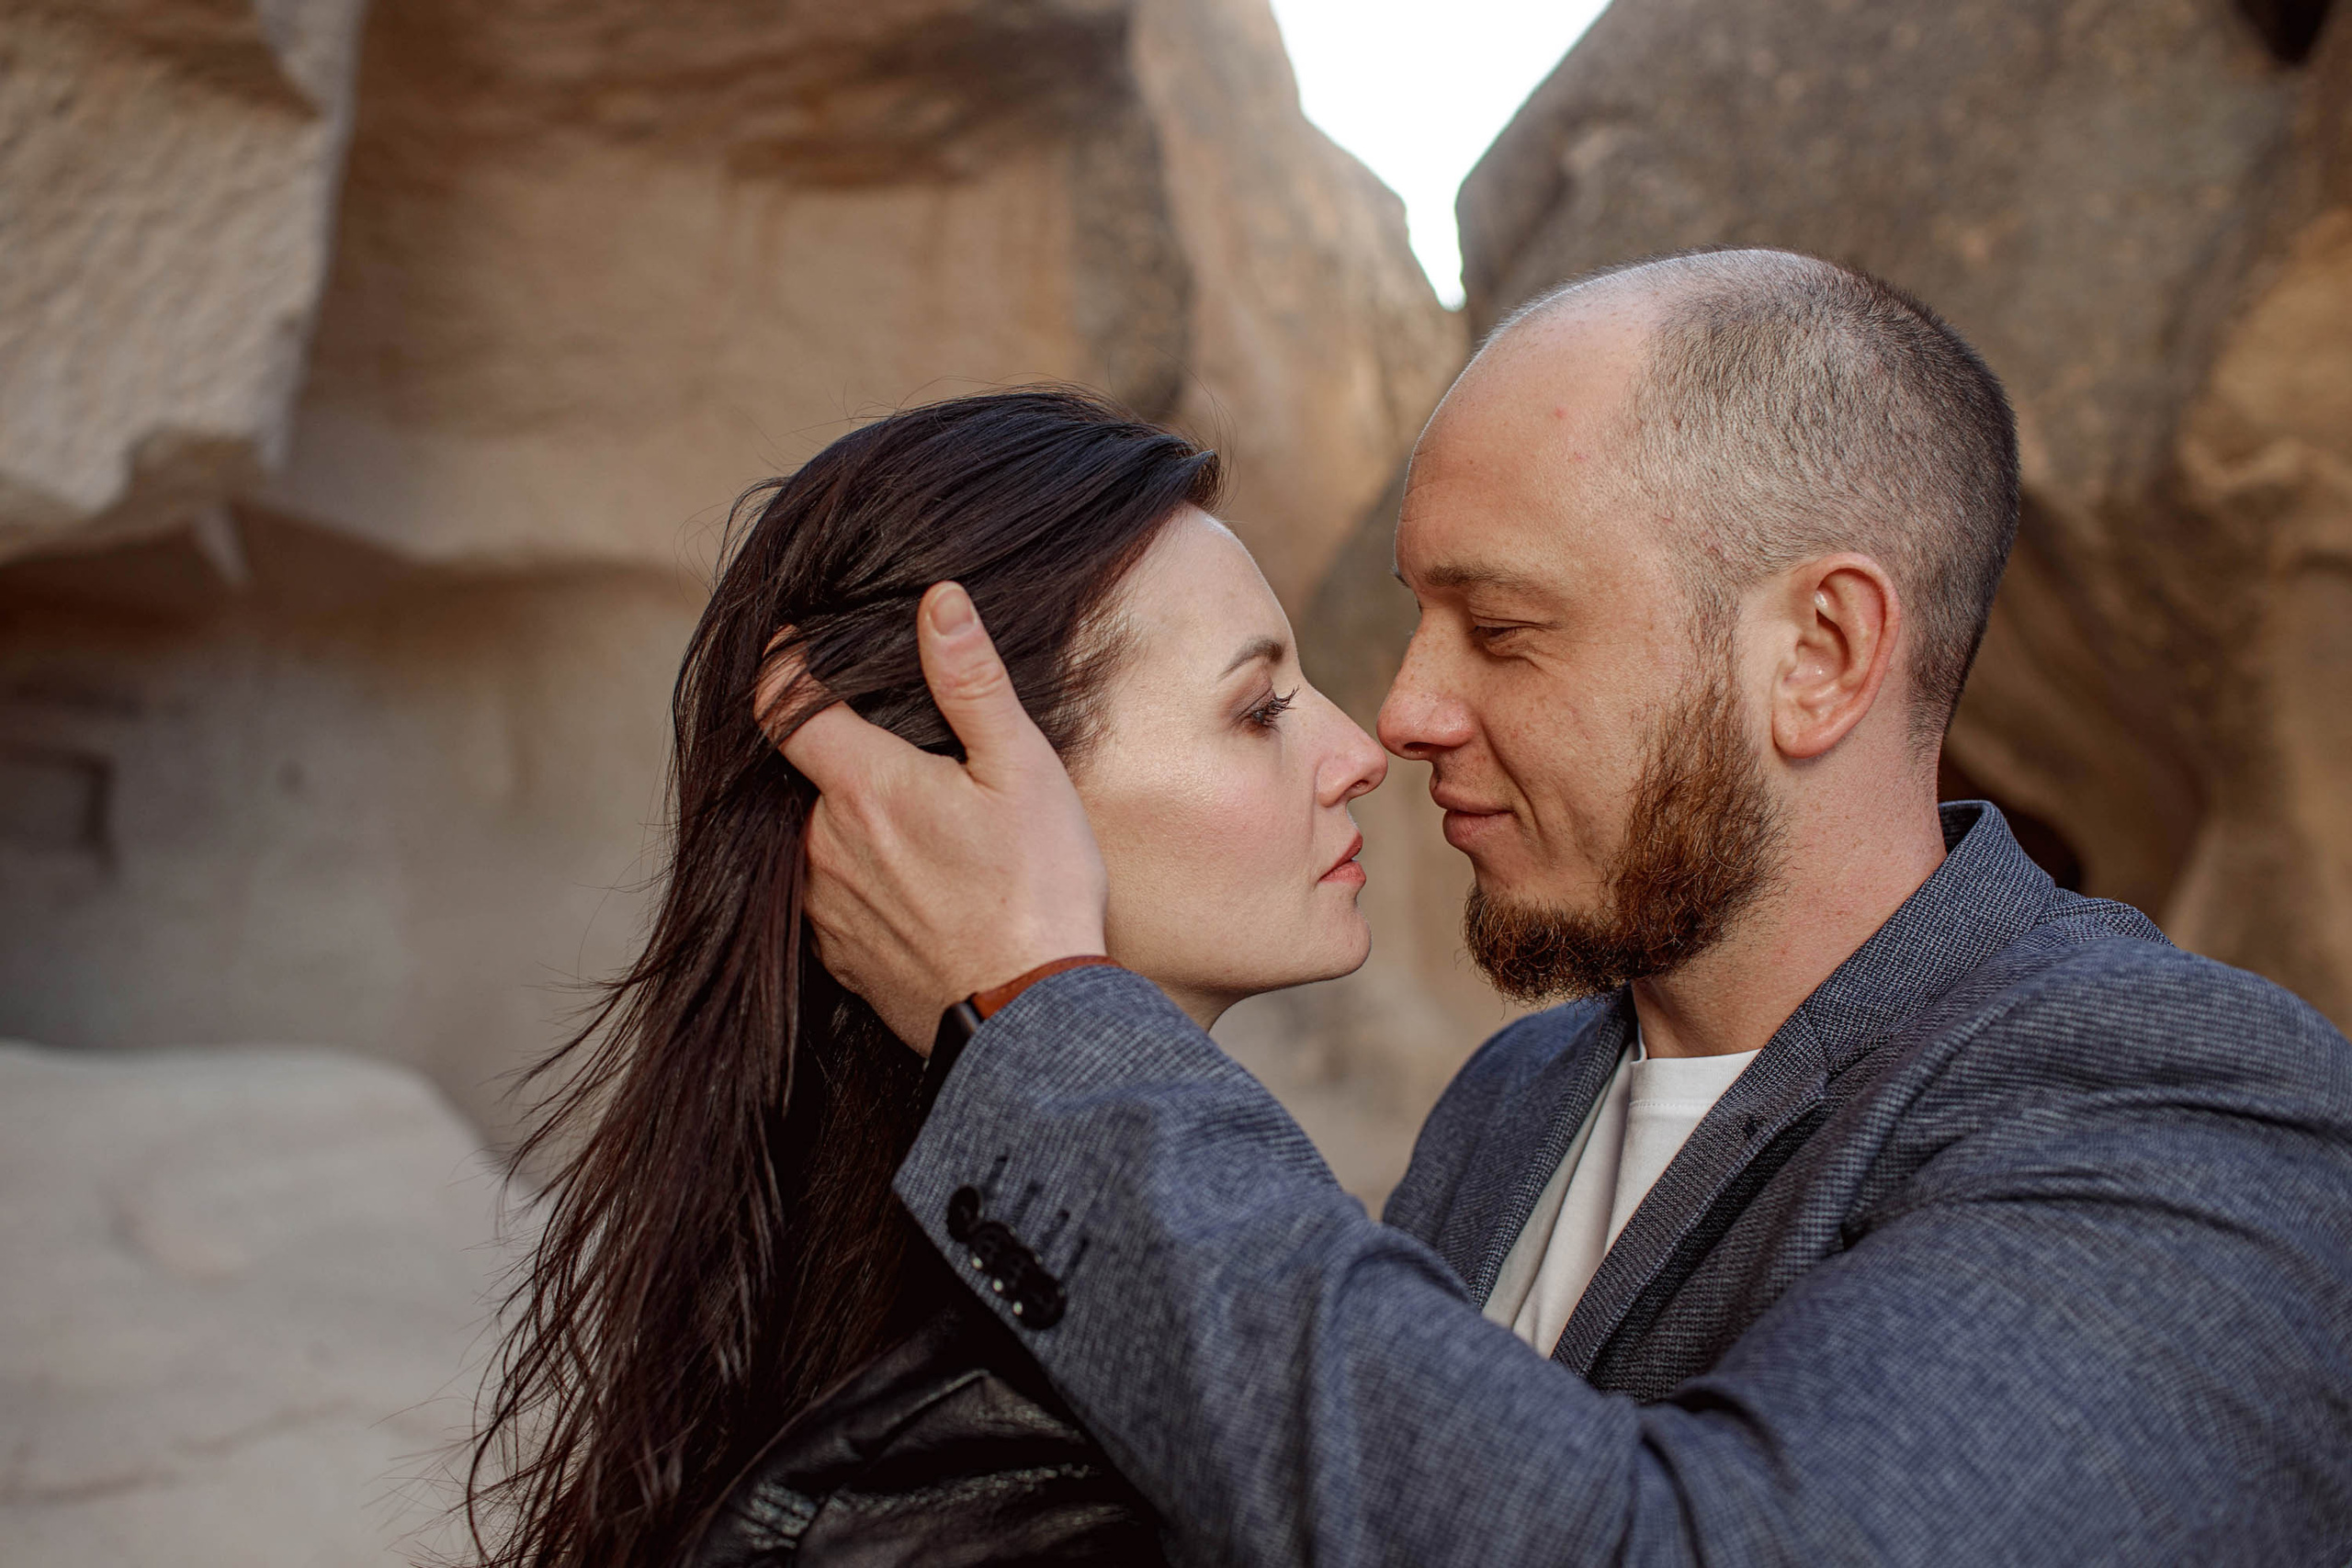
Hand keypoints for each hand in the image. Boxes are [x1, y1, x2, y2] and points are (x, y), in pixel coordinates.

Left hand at [776, 583, 1108, 1050]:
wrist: (1029, 1020)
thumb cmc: (1037, 890)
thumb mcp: (1022, 770)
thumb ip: (971, 682)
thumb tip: (938, 602)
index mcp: (864, 787)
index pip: (782, 705)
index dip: (783, 668)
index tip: (794, 646)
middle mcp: (824, 845)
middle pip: (806, 774)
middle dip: (844, 755)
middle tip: (904, 755)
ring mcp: (824, 907)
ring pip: (817, 838)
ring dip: (852, 823)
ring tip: (919, 830)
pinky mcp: (836, 957)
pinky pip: (829, 897)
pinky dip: (858, 880)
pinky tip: (916, 889)